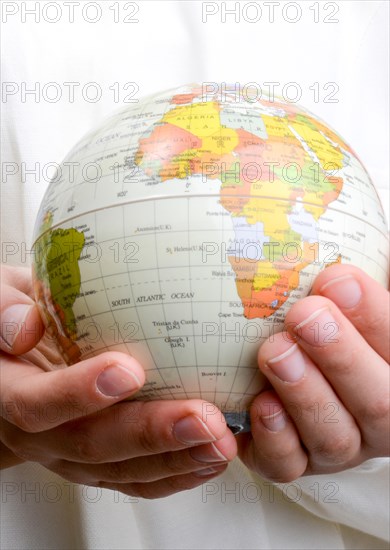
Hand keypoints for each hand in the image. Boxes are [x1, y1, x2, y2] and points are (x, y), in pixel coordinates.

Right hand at [0, 264, 236, 497]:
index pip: (36, 404)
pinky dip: (177, 473)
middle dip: (150, 435)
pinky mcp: (97, 461)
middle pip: (91, 446)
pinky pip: (135, 477)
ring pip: (121, 470)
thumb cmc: (9, 321)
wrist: (9, 364)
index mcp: (9, 393)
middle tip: (203, 418)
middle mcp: (39, 435)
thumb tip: (24, 328)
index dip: (80, 392)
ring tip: (222, 442)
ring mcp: (70, 453)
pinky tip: (212, 458)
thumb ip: (4, 311)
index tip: (129, 371)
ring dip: (175, 460)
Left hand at [237, 264, 388, 481]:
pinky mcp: (292, 461)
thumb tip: (341, 263)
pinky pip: (287, 465)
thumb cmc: (332, 324)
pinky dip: (274, 437)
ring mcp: (337, 446)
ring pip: (333, 437)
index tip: (336, 279)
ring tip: (275, 352)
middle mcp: (377, 419)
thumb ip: (354, 289)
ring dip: (304, 392)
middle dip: (341, 356)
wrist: (300, 367)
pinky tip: (261, 404)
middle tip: (305, 316)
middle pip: (378, 403)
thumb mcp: (349, 301)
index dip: (374, 318)